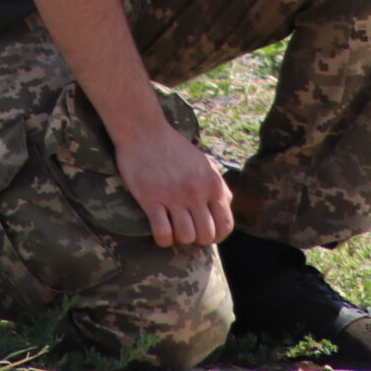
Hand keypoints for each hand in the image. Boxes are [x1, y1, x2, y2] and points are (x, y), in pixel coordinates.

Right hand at [113, 123, 234, 248]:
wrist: (144, 131)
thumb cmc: (174, 148)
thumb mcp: (204, 163)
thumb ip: (217, 184)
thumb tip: (226, 204)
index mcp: (212, 183)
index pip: (225, 224)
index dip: (217, 236)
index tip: (205, 234)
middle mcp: (196, 191)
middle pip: (206, 235)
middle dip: (198, 239)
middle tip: (187, 230)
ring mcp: (174, 196)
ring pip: (186, 237)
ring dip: (179, 238)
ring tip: (173, 228)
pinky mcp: (151, 198)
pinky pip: (163, 233)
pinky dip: (163, 239)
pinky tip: (160, 230)